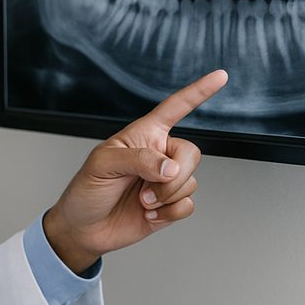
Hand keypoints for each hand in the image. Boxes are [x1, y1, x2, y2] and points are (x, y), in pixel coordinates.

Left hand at [43, 70, 228, 272]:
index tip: (221, 76)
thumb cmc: (87, 190)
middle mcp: (159, 154)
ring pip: (191, 181)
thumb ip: (138, 160)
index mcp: (143, 134)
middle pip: (191, 153)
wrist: (84, 229)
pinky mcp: (169, 204)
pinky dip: (169, 213)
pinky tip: (149, 215)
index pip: (175, 108)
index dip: (198, 92)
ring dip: (165, 197)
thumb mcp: (102, 165)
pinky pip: (188, 205)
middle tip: (147, 190)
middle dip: (174, 176)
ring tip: (141, 202)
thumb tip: (170, 168)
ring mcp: (165, 180)